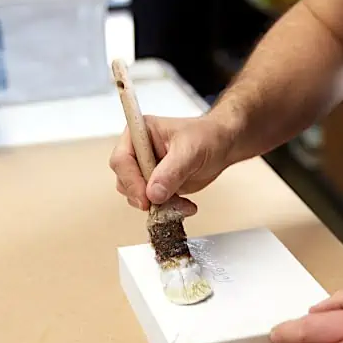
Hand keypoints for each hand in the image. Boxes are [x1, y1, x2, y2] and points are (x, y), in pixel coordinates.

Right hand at [108, 115, 236, 213]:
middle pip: (124, 181)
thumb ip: (171, 171)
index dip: (131, 181)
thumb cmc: (206, 137)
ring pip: (136, 196)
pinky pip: (151, 204)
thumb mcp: (190, 150)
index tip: (146, 198)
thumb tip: (153, 194)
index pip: (121, 160)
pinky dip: (166, 209)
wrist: (221, 147)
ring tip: (182, 204)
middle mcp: (137, 152)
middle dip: (143, 196)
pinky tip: (184, 206)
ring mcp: (144, 170)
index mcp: (139, 133)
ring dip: (158, 206)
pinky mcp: (154, 185)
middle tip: (164, 204)